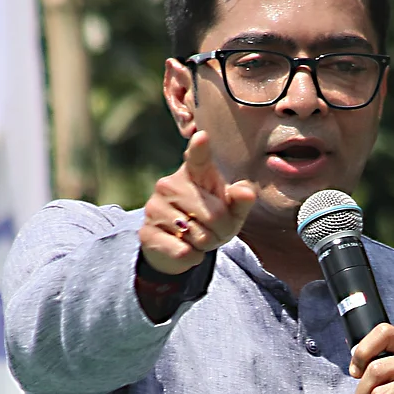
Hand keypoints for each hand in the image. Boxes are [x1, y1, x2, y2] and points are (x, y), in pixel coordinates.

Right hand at [139, 131, 256, 274]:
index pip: (198, 158)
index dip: (200, 148)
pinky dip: (192, 257)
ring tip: (196, 237)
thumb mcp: (231, 211)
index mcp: (194, 173)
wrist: (177, 247)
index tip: (202, 137)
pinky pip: (183, 251)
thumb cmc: (210, 221)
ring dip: (205, 245)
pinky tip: (184, 249)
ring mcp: (155, 208)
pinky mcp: (147, 233)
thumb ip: (240, 201)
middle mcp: (170, 185)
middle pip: (214, 214)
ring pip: (199, 235)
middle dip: (221, 230)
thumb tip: (246, 192)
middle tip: (212, 229)